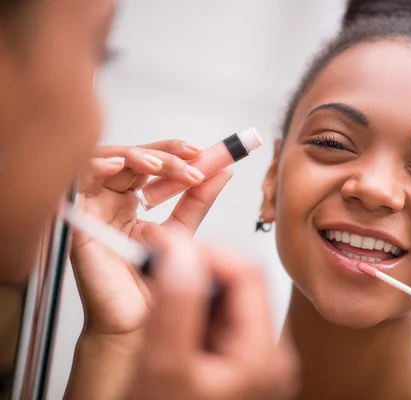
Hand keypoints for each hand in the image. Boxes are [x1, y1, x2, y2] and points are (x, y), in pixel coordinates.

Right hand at [71, 140, 232, 335]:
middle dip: (164, 154)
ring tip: (161, 166)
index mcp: (132, 201)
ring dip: (136, 157)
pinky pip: (78, 183)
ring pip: (107, 162)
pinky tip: (119, 165)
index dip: (175, 153)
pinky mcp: (77, 221)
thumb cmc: (154, 284)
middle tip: (191, 158)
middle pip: (132, 158)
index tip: (203, 152)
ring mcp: (93, 208)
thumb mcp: (182, 232)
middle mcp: (111, 201)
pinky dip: (97, 166)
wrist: (139, 322)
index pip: (151, 164)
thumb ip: (198, 201)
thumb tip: (222, 172)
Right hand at [124, 227, 298, 399]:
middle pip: (241, 284)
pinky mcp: (239, 365)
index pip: (247, 272)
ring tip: (163, 304)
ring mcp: (256, 363)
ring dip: (194, 292)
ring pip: (228, 301)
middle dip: (198, 272)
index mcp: (264, 356)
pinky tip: (174, 327)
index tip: (168, 250)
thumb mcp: (163, 369)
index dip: (206, 253)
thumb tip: (183, 251)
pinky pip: (222, 322)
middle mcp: (269, 358)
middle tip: (160, 269)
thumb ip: (175, 307)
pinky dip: (196, 313)